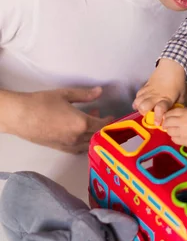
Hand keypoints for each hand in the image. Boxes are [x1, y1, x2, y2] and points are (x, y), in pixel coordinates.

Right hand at [0, 87, 114, 152]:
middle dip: (103, 128)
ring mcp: (69, 145)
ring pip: (89, 144)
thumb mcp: (65, 94)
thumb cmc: (42, 102)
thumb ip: (85, 95)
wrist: (20, 116)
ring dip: (94, 135)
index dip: (109, 121)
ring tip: (90, 123)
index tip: (113, 117)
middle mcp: (78, 137)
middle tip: (103, 118)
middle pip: (97, 136)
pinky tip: (82, 134)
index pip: (102, 125)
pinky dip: (85, 143)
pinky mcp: (60, 148)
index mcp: (82, 123)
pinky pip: (78, 149)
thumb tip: (100, 91)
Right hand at [133, 59, 185, 124]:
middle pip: (144, 106)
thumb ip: (178, 105)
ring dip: (139, 107)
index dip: (157, 117)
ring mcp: (149, 91)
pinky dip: (137, 100)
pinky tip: (140, 102)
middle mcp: (156, 95)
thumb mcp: (182, 95)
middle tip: (149, 114)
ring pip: (138, 101)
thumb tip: (175, 114)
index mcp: (167, 98)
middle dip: (145, 113)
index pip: (160, 109)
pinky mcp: (145, 86)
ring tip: (144, 109)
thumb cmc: (178, 81)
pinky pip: (137, 95)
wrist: (172, 66)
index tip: (157, 123)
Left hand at [163, 107, 186, 149]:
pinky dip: (175, 137)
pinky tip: (180, 136)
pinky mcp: (184, 142)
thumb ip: (182, 113)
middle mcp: (183, 122)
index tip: (167, 117)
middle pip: (167, 122)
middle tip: (168, 124)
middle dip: (166, 123)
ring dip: (170, 131)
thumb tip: (169, 116)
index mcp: (186, 113)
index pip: (170, 113)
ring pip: (169, 131)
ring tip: (175, 130)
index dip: (167, 115)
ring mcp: (183, 133)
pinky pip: (174, 139)